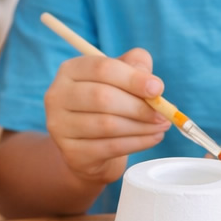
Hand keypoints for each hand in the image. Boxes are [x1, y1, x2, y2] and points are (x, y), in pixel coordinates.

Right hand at [43, 48, 170, 186]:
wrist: (89, 145)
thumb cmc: (109, 103)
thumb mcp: (121, 77)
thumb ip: (137, 67)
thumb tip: (153, 84)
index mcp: (70, 70)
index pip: (102, 68)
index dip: (133, 78)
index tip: (158, 88)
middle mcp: (57, 96)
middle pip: (102, 97)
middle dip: (139, 106)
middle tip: (163, 113)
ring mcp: (60, 126)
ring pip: (107, 125)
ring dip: (142, 126)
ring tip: (161, 126)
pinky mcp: (71, 152)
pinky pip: (110, 147)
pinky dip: (137, 143)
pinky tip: (153, 138)